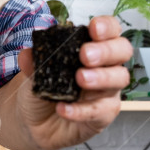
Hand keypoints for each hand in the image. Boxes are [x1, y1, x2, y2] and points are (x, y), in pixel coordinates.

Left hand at [12, 15, 131, 149]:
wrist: (36, 122)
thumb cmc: (44, 90)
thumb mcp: (34, 74)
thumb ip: (34, 63)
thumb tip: (27, 53)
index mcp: (93, 48)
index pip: (111, 30)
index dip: (107, 26)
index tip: (93, 28)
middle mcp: (106, 66)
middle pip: (123, 51)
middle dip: (106, 50)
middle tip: (85, 55)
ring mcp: (107, 91)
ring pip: (119, 79)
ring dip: (101, 77)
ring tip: (80, 79)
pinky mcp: (103, 115)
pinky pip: (101, 111)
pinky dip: (81, 109)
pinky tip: (63, 108)